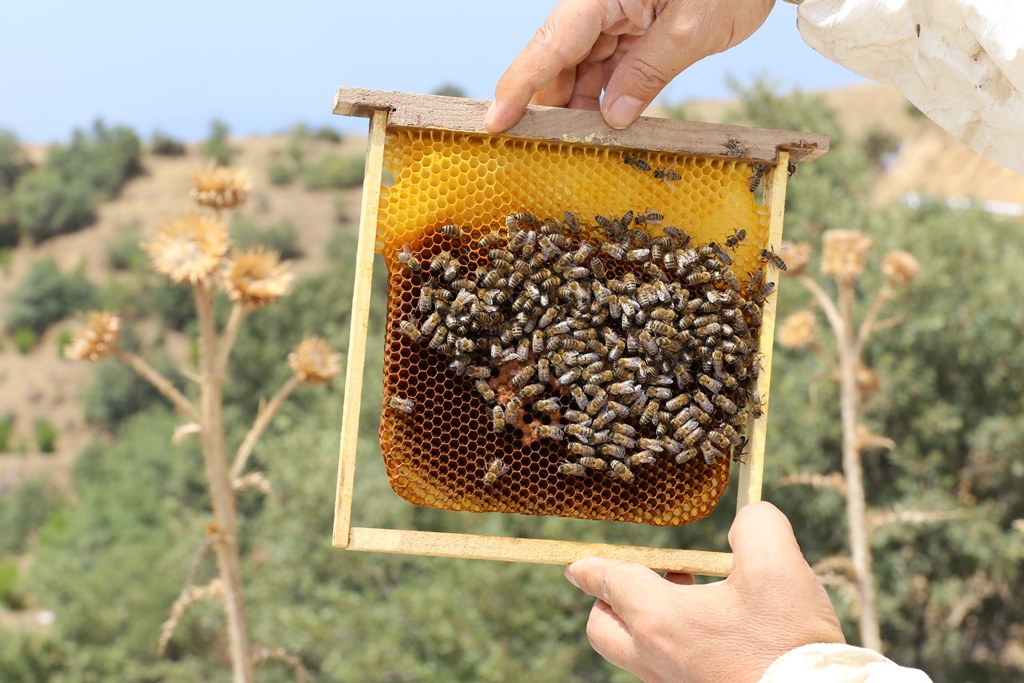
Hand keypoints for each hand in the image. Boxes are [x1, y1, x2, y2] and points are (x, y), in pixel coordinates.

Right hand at [486, 0, 774, 132]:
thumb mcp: (693, 28)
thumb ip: (649, 73)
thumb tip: (612, 119)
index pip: (550, 44)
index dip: (519, 86)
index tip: (495, 123)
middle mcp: (600, 5)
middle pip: (558, 61)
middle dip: (548, 107)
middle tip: (533, 153)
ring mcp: (617, 17)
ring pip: (581, 71)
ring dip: (579, 110)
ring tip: (572, 150)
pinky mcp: (634, 31)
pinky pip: (608, 71)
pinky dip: (605, 101)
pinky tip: (601, 130)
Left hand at [565, 501, 843, 682]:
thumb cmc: (790, 641)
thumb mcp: (779, 564)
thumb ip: (756, 525)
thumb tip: (748, 519)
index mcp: (662, 619)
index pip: (610, 584)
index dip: (590, 568)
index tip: (575, 566)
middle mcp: (656, 657)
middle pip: (603, 628)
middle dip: (608, 600)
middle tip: (645, 579)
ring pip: (633, 651)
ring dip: (645, 619)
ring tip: (690, 594)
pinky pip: (663, 668)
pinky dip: (672, 642)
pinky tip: (716, 628)